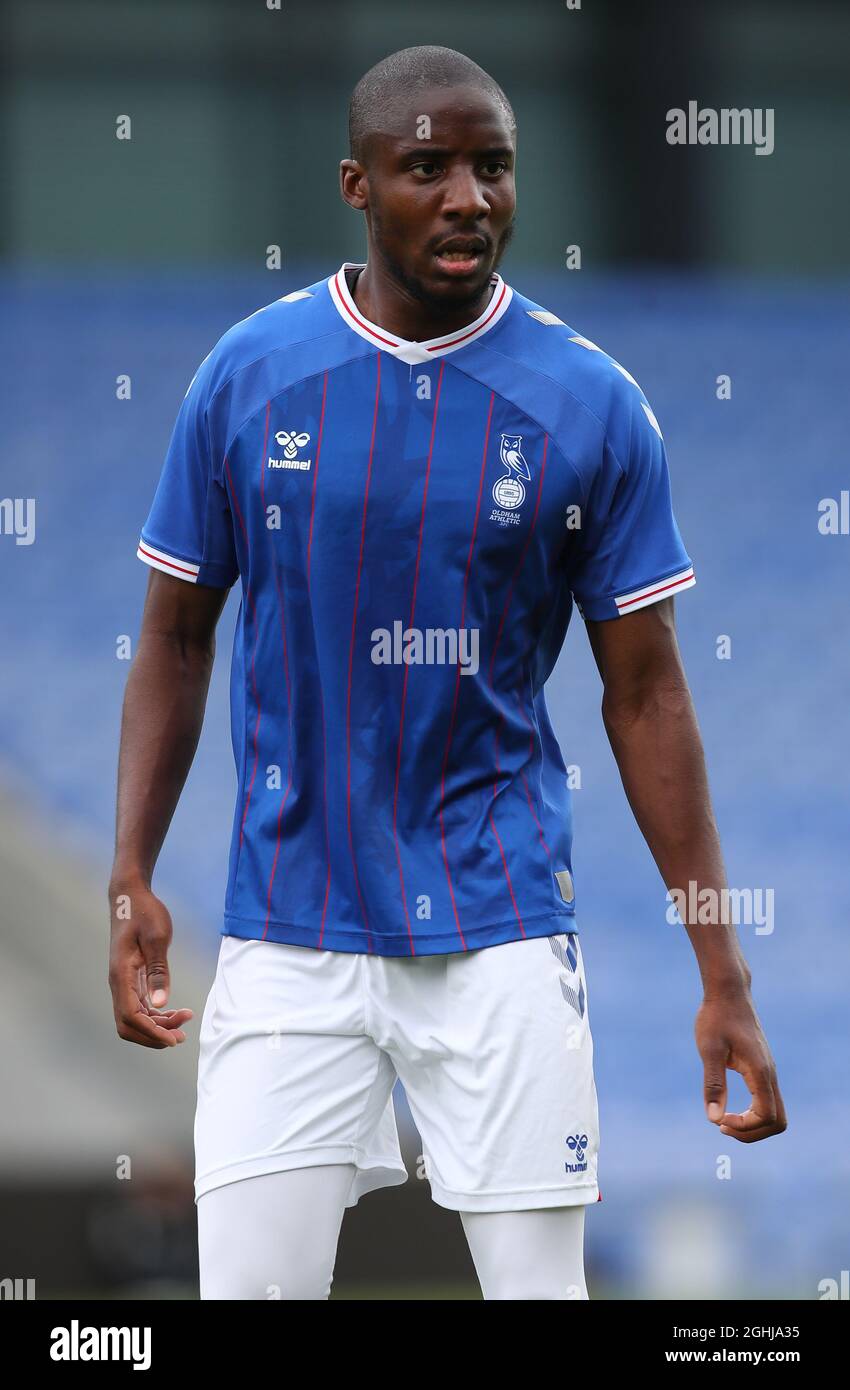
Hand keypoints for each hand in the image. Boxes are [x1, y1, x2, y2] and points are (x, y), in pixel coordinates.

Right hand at [108, 878, 192, 1048]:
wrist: (130, 896)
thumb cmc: (144, 912)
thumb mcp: (157, 938)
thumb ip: (158, 972)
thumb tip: (160, 1005)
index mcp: (121, 975)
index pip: (131, 1016)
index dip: (151, 1032)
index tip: (174, 1038)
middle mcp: (118, 982)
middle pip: (128, 1025)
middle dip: (153, 1035)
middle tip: (181, 1036)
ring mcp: (122, 982)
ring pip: (134, 1018)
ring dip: (157, 1026)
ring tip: (183, 1023)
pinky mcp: (130, 978)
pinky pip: (139, 1006)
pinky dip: (155, 1015)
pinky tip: (174, 1012)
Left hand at [695, 992, 786, 1141]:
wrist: (729, 993)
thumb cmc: (716, 1018)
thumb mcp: (709, 1050)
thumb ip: (713, 1084)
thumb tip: (714, 1119)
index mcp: (760, 1071)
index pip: (766, 1116)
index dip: (744, 1126)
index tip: (719, 1119)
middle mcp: (770, 1074)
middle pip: (777, 1121)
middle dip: (752, 1133)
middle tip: (722, 1126)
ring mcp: (769, 1072)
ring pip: (775, 1113)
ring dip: (753, 1125)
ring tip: (724, 1121)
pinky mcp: (762, 1069)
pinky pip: (768, 1102)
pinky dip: (753, 1114)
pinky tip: (729, 1108)